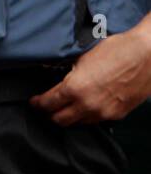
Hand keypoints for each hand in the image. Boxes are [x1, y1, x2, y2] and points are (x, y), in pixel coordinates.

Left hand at [32, 23, 150, 123]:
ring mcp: (104, 113)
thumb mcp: (82, 57)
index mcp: (74, 89)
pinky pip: (96, 121)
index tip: (34, 102)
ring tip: (64, 107)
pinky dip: (86, 116)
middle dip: (50, 114)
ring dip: (69, 117)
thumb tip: (55, 75)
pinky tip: (85, 106)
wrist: (147, 55)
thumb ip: (66, 71)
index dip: (37, 104)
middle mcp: (88, 105)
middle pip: (60, 120)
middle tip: (46, 107)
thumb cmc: (115, 50)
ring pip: (78, 123)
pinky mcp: (118, 115)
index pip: (47, 104)